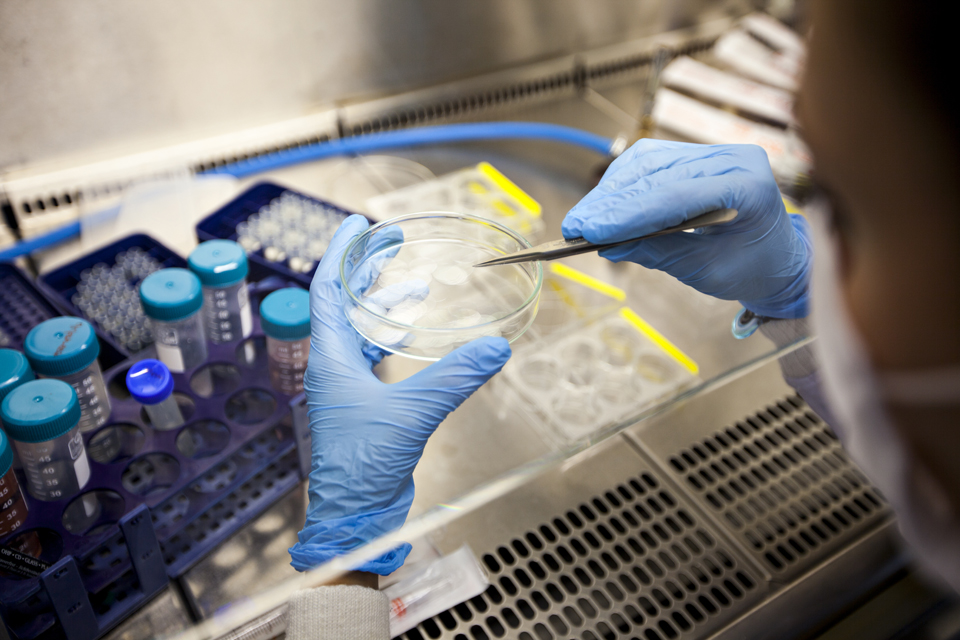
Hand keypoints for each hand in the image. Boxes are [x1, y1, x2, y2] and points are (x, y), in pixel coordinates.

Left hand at [289, 215, 510, 574]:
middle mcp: (334, 366)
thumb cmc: (363, 466)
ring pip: (362, 330)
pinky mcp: (367, 404)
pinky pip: (376, 356)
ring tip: (415, 285)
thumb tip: (494, 348)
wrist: (356, 514)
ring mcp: (349, 386)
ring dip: (383, 303)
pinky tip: (416, 334)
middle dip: (365, 270)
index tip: (356, 225)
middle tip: (388, 243)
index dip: (340, 253)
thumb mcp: (412, 412)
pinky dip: (394, 336)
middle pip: (344, 303)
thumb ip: (454, 377)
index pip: (327, 290)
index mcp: (330, 358)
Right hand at [563, 140, 810, 317]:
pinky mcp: (695, 155)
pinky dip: (622, 183)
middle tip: (575, 227)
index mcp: (748, 185)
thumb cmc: (752, 267)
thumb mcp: (705, 271)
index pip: (676, 194)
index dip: (628, 212)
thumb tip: (608, 246)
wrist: (778, 257)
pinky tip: (603, 204)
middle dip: (611, 202)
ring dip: (610, 190)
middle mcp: (732, 157)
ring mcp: (714, 151)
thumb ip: (658, 253)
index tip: (590, 230)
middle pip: (656, 173)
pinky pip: (650, 161)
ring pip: (647, 162)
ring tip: (583, 219)